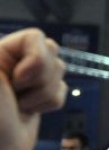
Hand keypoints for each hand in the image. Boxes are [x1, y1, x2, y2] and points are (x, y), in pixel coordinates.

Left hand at [0, 29, 66, 149]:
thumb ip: (2, 58)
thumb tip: (32, 40)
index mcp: (0, 53)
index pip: (35, 37)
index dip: (37, 58)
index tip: (19, 80)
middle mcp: (13, 63)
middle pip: (52, 53)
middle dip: (42, 78)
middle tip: (18, 94)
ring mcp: (27, 81)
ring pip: (59, 72)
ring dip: (44, 93)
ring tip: (21, 106)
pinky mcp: (38, 98)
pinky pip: (62, 91)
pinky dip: (49, 104)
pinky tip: (29, 112)